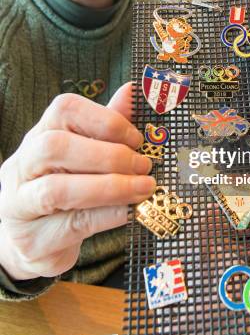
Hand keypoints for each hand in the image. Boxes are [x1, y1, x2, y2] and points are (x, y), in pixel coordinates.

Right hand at [0, 82, 154, 279]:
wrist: (31, 243)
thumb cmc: (64, 189)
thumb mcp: (84, 154)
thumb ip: (106, 125)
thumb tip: (133, 90)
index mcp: (37, 136)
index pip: (63, 109)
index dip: (105, 119)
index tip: (136, 138)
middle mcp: (21, 167)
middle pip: (55, 147)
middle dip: (108, 155)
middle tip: (143, 165)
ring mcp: (19, 205)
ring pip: (56, 190)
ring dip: (110, 188)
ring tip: (144, 188)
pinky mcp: (32, 241)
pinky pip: (71, 225)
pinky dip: (107, 216)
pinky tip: (130, 212)